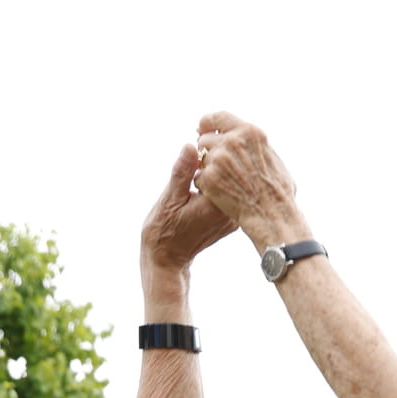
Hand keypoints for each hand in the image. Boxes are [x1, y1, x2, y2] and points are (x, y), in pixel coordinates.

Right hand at [141, 142, 235, 276]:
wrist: (167, 257)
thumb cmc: (164, 230)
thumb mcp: (170, 198)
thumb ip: (182, 172)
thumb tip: (190, 147)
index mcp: (218, 205)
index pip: (225, 167)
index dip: (211, 150)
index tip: (199, 141)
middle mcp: (230, 213)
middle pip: (232, 175)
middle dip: (216, 159)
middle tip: (199, 149)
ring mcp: (232, 218)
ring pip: (231, 184)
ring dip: (218, 171)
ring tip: (198, 168)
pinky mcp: (229, 220)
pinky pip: (228, 194)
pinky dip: (218, 184)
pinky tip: (202, 180)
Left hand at [192, 112, 305, 241]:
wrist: (273, 215)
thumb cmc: (278, 191)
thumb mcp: (273, 157)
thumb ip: (255, 145)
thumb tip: (244, 137)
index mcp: (249, 132)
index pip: (217, 117)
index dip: (207, 124)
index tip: (203, 130)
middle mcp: (232, 142)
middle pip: (204, 139)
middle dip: (207, 150)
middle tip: (217, 165)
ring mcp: (218, 159)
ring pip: (200, 158)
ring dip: (206, 168)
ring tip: (224, 183)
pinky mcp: (209, 178)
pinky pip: (198, 176)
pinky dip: (205, 185)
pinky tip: (220, 193)